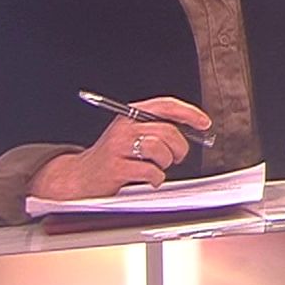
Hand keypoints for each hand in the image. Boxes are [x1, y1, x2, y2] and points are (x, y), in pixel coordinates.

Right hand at [31, 96, 211, 199]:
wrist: (79, 178)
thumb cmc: (111, 158)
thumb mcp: (130, 135)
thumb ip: (155, 128)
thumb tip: (191, 129)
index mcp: (129, 115)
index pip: (165, 105)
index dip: (188, 112)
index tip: (204, 123)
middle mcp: (123, 127)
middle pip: (167, 131)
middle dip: (180, 147)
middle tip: (178, 157)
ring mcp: (118, 147)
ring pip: (160, 150)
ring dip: (166, 163)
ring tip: (158, 167)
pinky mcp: (116, 168)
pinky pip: (151, 171)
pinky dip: (156, 178)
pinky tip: (149, 179)